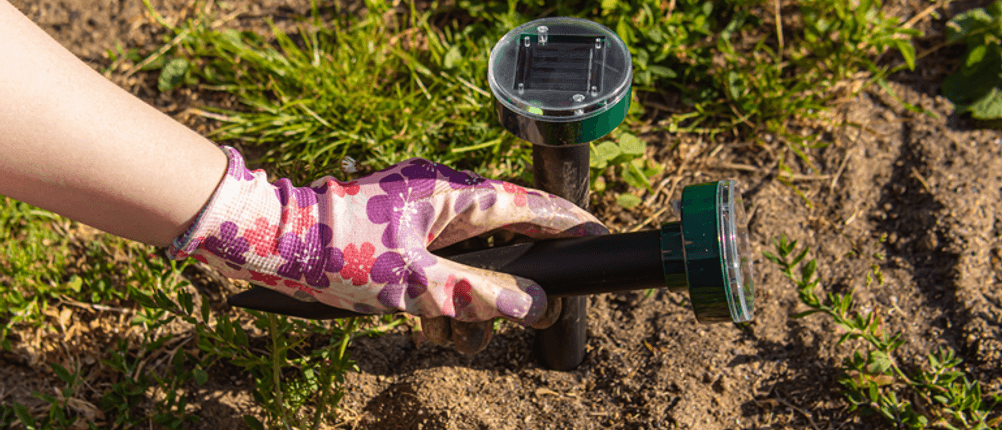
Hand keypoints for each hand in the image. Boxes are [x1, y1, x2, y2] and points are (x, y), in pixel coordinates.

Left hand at [168, 147, 605, 352]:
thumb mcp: (413, 283)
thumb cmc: (337, 251)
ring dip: (465, 302)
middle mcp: (443, 198)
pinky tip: (426, 327)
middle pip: (501, 242)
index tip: (597, 235)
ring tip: (449, 337)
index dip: (565, 223)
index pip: (527, 205)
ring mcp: (421, 213)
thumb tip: (532, 304)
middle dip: (503, 289)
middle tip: (505, 324)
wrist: (268, 242)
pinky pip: (438, 263)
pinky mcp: (400, 231)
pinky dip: (438, 296)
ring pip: (468, 260)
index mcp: (455, 197)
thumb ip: (477, 294)